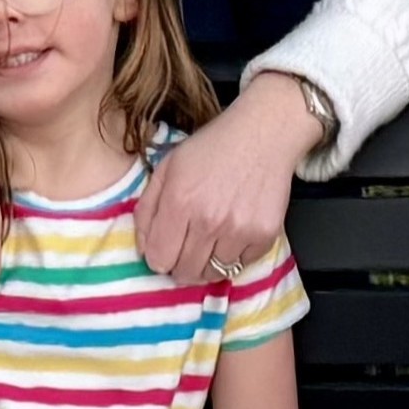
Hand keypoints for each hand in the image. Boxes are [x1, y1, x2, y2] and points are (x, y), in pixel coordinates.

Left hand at [135, 79, 317, 287]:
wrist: (263, 134)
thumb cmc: (212, 148)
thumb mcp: (168, 168)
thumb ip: (147, 208)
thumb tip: (143, 249)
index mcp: (179, 202)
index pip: (159, 259)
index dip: (158, 258)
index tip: (165, 248)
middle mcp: (208, 221)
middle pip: (185, 273)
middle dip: (180, 265)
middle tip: (186, 248)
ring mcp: (239, 230)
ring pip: (213, 274)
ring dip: (207, 263)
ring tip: (209, 241)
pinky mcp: (265, 235)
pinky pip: (241, 265)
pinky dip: (234, 256)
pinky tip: (232, 234)